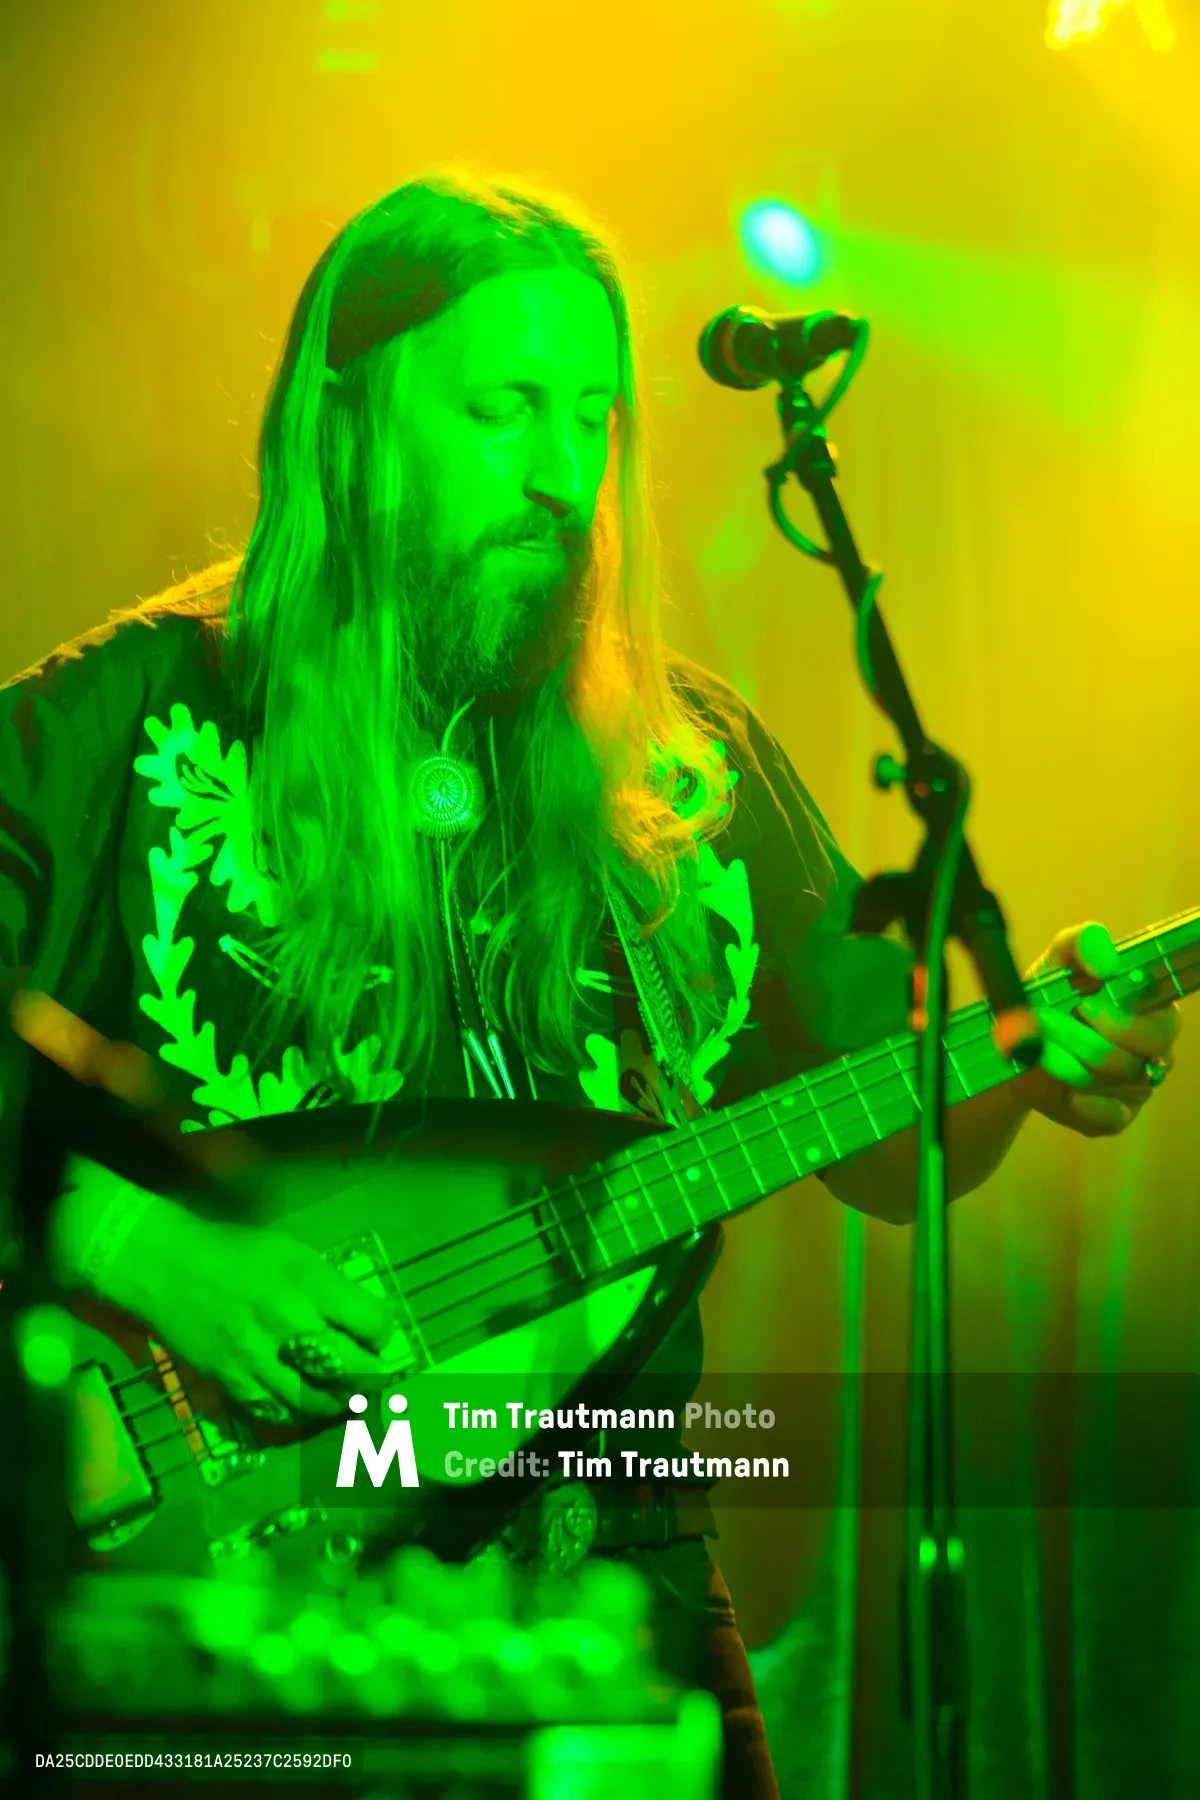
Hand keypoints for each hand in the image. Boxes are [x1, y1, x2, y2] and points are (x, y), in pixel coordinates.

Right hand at [111, 1205, 397, 1419]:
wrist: (167, 1268)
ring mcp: (258, 1359)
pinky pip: (278, 1412)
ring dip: (341, 1402)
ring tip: (348, 1395)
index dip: (381, 1333)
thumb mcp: (295, 1253)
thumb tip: (366, 1323)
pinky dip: (301, 1413)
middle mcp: (287, 1323)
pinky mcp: (232, 1382)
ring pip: (317, 1401)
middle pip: (351, 1369)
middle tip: (375, 1375)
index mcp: (308, 1282)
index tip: (376, 1334)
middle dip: (371, 1376)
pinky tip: (309, 1404)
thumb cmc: (238, 1253)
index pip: (371, 1324)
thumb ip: (331, 1289)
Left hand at [1015, 920, 1181, 1137]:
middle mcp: (1154, 1048)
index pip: (1165, 1018)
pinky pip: (1111, 1117)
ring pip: (1118, 1078)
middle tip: (1046, 1024)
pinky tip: (1066, 1093)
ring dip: (1069, 1062)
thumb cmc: (1048, 994)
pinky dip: (1086, 1106)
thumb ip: (1083, 942)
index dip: (1125, 1018)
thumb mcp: (1059, 958)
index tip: (1083, 1005)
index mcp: (1151, 1007)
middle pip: (1145, 1050)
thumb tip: (1107, 962)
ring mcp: (1137, 1084)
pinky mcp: (1115, 1115)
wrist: (1013, 1045)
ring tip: (1038, 1048)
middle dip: (1086, 1038)